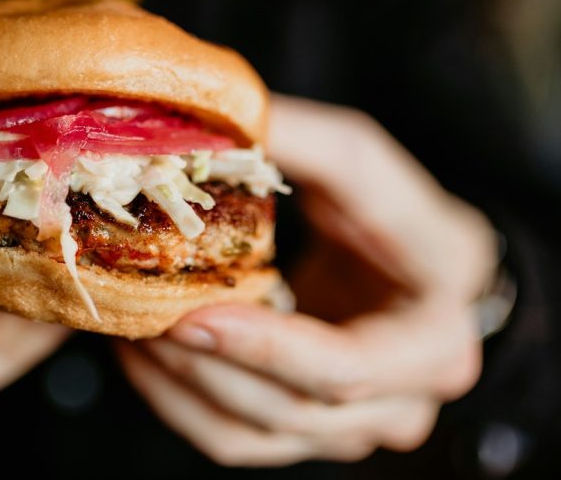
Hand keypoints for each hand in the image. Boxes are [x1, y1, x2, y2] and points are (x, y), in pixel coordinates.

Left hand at [116, 95, 494, 465]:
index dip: (265, 348)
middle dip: (203, 363)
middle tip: (139, 312)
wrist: (420, 276)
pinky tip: (143, 355)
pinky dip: (176, 402)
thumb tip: (211, 120)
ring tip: (127, 329)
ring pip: (251, 434)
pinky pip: (232, 440)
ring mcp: (359, 427)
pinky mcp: (310, 435)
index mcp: (434, 333)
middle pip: (291, 408)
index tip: (191, 313)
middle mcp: (405, 399)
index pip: (347, 367)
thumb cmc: (395, 217)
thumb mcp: (363, 166)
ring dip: (177, 385)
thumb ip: (301, 140)